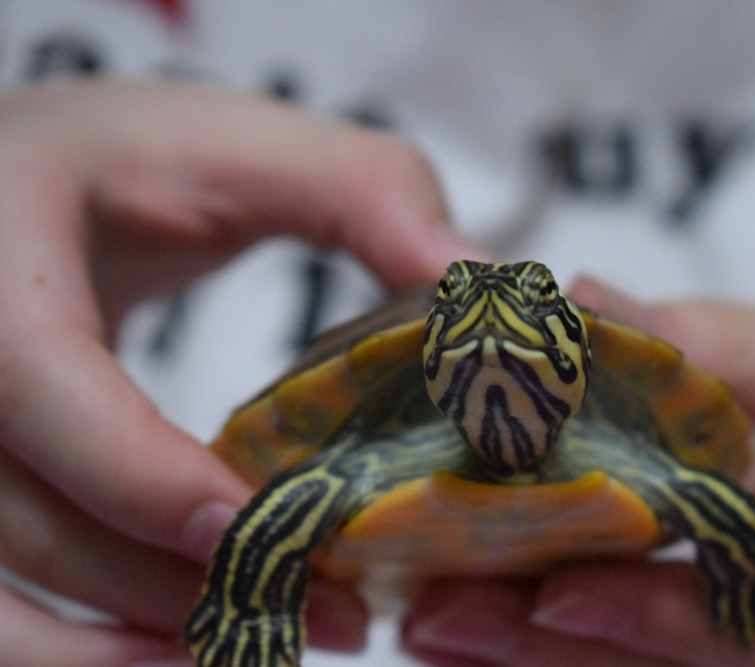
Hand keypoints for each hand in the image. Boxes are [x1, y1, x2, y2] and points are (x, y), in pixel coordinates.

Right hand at [0, 80, 479, 665]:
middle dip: (175, 587)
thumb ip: (362, 192)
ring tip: (266, 647)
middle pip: (26, 521)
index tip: (256, 526)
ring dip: (127, 649)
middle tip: (330, 614)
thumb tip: (477, 286)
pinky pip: (0, 612)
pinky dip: (85, 648)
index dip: (137, 474)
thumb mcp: (238, 145)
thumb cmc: (125, 161)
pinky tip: (190, 643)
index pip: (34, 385)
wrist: (16, 186)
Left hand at [402, 269, 754, 666]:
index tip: (552, 593)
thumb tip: (579, 305)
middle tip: (439, 618)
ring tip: (432, 623)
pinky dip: (580, 638)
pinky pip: (670, 656)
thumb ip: (723, 344)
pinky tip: (488, 617)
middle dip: (568, 654)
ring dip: (549, 659)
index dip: (669, 625)